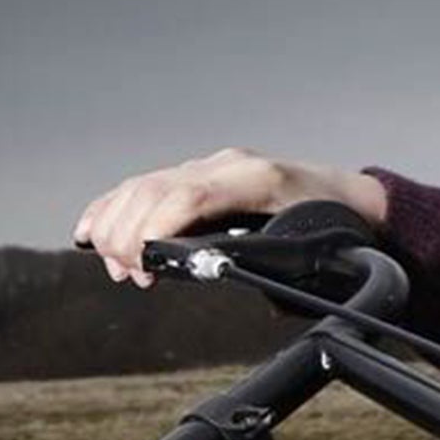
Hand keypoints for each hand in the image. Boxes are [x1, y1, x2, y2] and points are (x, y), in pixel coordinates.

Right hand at [72, 147, 389, 286]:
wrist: (347, 197)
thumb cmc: (332, 223)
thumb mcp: (310, 245)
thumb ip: (267, 257)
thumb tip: (216, 271)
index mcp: (257, 178)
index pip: (191, 194)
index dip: (157, 225)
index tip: (142, 259)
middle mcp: (228, 165)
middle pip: (156, 189)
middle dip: (129, 235)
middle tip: (130, 274)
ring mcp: (210, 167)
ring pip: (144, 186)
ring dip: (117, 227)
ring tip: (118, 266)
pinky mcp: (199, 175)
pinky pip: (145, 186)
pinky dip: (113, 208)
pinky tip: (92, 232)